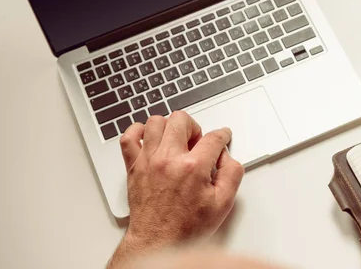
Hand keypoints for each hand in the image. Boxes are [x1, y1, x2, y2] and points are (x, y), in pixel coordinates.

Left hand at [108, 111, 243, 267]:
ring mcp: (148, 161)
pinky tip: (149, 138)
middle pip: (182, 120)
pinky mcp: (134, 166)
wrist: (158, 241)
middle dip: (194, 127)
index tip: (222, 137)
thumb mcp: (222, 204)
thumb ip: (231, 175)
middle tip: (197, 141)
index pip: (213, 138)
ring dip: (169, 127)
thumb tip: (227, 158)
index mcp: (193, 168)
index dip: (222, 135)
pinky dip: (137, 131)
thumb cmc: (185, 227)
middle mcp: (168, 159)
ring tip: (176, 140)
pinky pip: (128, 137)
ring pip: (156, 122)